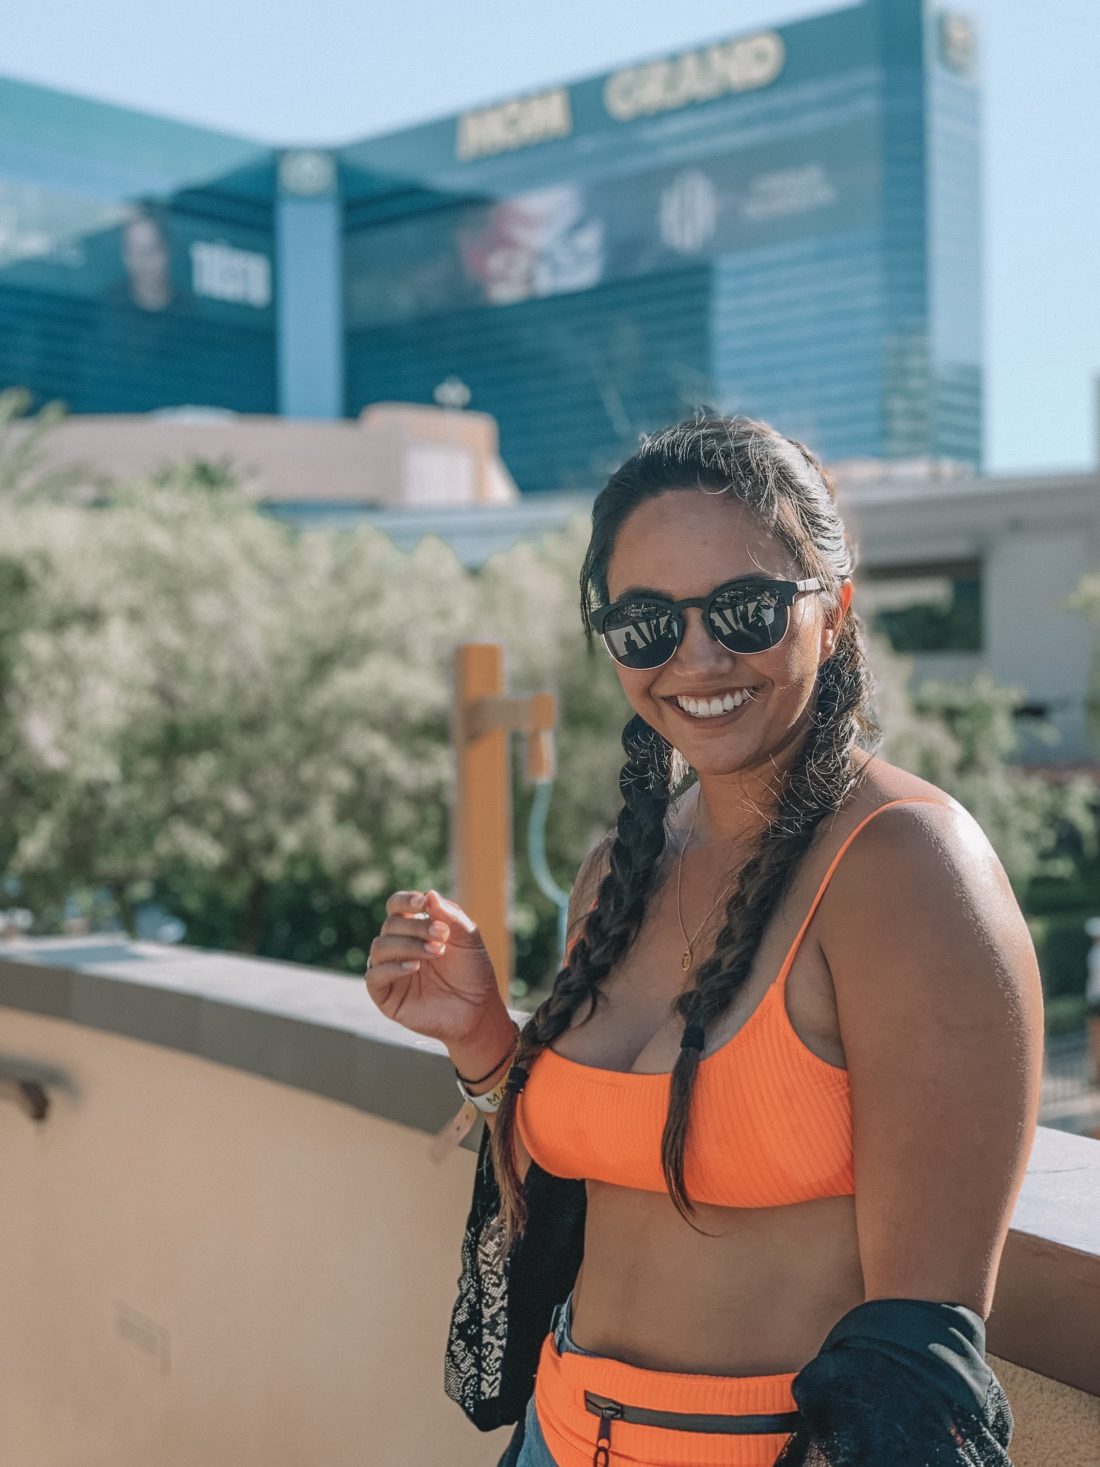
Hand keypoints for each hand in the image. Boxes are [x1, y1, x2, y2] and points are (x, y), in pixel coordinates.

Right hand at [364, 888, 503, 1045]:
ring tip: (435, 951)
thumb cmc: (472, 972)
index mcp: (414, 929)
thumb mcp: (468, 938)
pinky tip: (415, 967)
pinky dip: (392, 968)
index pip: (396, 907)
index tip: (423, 903)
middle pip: (390, 925)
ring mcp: (389, 970)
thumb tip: (430, 894)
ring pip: (380, 947)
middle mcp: (398, 947)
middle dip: (416, 927)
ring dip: (407, 945)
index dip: (405, 901)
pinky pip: (374, 976)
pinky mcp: (385, 995)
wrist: (478, 1010)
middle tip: (441, 935)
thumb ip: (451, 915)